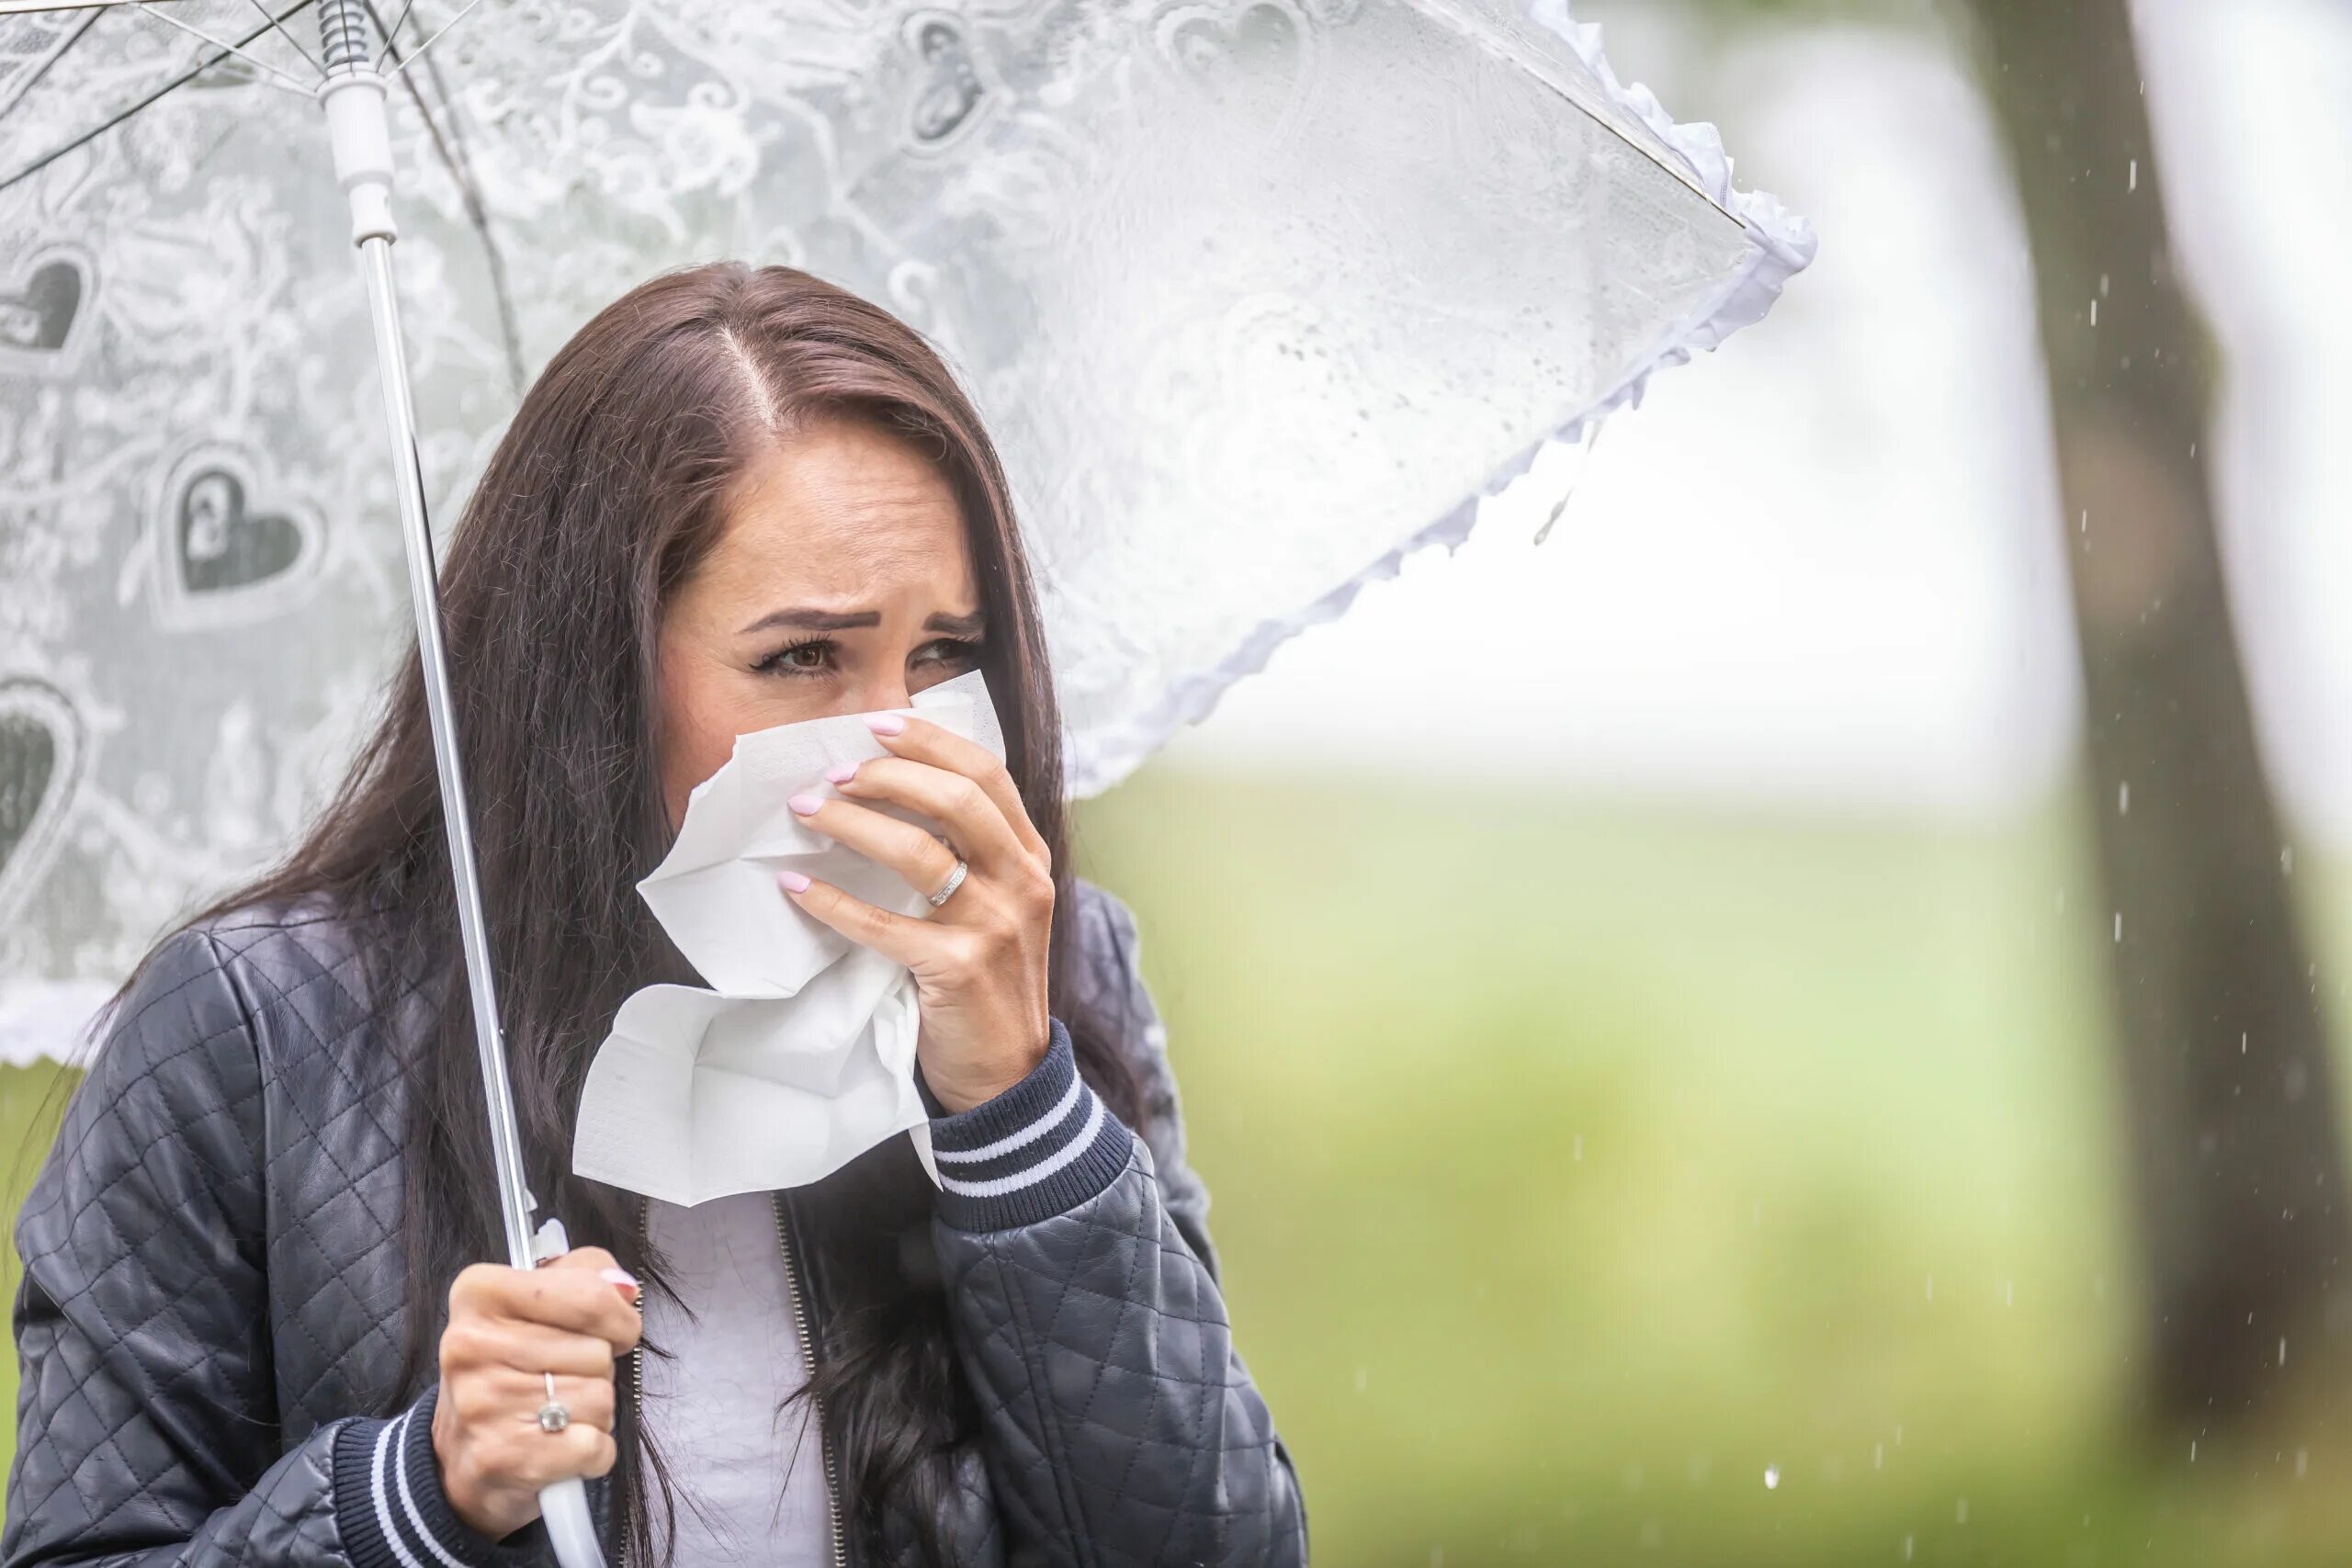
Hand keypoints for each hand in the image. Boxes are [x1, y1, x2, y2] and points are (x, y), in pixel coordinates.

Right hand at [432, 1247, 641, 1539]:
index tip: (614, 1332)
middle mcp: (471, 1345)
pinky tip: (561, 1446)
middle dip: (598, 1369)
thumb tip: (623, 1289)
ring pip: (599, 1399)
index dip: (619, 1319)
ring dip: (595, 1411)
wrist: (458, 1452)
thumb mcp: (537, 1301)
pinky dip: (593, 1451)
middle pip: (598, 1353)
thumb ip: (587, 1275)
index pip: (590, 1298)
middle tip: (562, 1378)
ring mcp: (481, 1403)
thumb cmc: (511, 1366)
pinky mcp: (500, 1456)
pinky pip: (592, 1446)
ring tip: (557, 1412)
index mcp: (480, 1294)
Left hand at [780, 712, 1053, 1113]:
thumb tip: (892, 793)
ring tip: (806, 812)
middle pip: (957, 798)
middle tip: (831, 774)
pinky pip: (883, 925)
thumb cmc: (988, 982)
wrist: (1007, 1072)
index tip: (876, 725)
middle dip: (886, 775)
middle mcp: (1021, 882)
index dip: (930, 741)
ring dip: (853, 823)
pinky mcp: (959, 969)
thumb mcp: (999, 905)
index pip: (987, 773)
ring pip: (920, 852)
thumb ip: (969, 853)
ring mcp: (994, 926)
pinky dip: (832, 901)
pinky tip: (797, 886)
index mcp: (1029, 856)